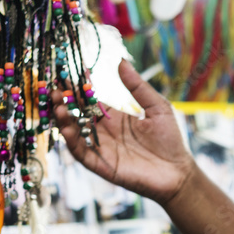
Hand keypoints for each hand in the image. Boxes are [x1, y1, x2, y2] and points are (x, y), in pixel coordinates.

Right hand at [51, 60, 197, 206]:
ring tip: (58, 103)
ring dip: (63, 117)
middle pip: (77, 113)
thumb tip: (121, 61)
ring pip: (74, 131)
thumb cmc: (170, 140)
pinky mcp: (101, 164)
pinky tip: (66, 127)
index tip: (67, 70)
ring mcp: (100, 147)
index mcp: (114, 117)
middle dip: (64, 100)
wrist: (178, 172)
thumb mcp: (157, 108)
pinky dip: (71, 140)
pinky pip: (80, 152)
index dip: (79, 86)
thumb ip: (138, 87)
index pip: (90, 99)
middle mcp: (103, 131)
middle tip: (55, 86)